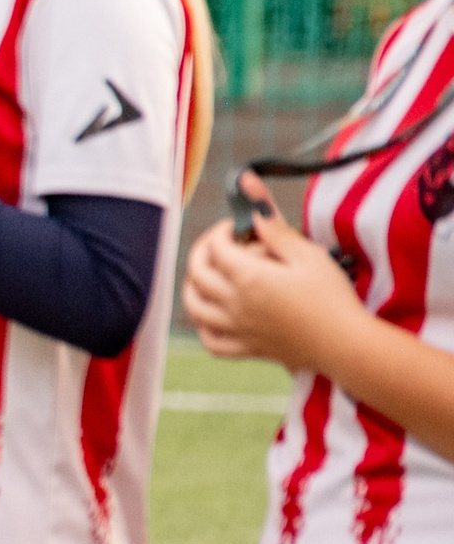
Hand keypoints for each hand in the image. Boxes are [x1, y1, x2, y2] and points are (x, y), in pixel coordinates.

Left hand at [183, 174, 365, 372]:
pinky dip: (204, 328)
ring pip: (195, 308)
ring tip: (208, 275)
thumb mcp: (308, 255)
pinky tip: (214, 317)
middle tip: (219, 243)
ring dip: (194, 287)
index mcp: (249, 278)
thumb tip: (250, 194)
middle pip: (197, 274)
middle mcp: (236, 304)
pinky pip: (212, 342)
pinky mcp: (250, 350)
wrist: (348, 345)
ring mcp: (239, 329)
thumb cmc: (333, 298)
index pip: (215, 247)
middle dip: (202, 251)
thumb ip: (274, 227)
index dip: (222, 230)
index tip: (237, 225)